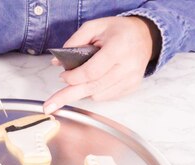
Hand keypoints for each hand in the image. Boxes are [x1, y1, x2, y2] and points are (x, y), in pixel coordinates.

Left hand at [43, 16, 159, 113]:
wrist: (145, 37)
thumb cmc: (119, 31)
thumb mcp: (95, 26)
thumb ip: (75, 41)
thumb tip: (57, 61)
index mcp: (119, 48)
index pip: (91, 71)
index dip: (73, 77)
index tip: (62, 76)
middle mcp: (127, 66)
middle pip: (92, 88)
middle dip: (67, 97)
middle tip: (49, 106)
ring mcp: (131, 79)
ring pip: (97, 95)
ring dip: (82, 90)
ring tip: (78, 80)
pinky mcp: (131, 87)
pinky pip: (105, 97)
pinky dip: (94, 91)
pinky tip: (95, 80)